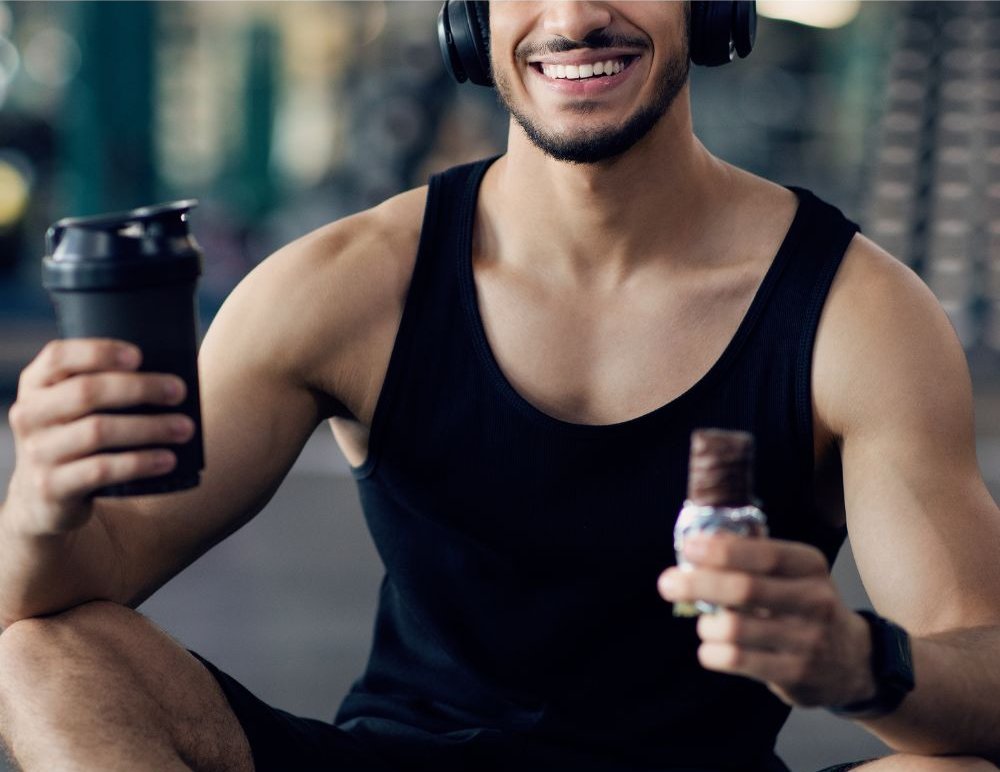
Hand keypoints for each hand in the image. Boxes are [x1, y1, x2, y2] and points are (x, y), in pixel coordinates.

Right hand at [4, 339, 192, 534]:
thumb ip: (103, 385)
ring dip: (149, 428)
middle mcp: (29, 414)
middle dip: (140, 388)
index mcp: (36, 384)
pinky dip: (140, 462)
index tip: (139, 356)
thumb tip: (171, 376)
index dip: (99, 352)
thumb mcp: (73, 407)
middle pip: (86, 392)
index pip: (59, 356)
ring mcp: (37, 452)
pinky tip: (168, 460)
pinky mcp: (51, 486)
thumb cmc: (77, 437)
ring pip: (98, 431)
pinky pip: (102, 470)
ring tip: (185, 428)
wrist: (43, 497)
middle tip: (179, 391)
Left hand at [658, 532, 876, 708]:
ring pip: (736, 628)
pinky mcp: (796, 673)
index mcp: (810, 566)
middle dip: (698, 584)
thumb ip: (753, 558)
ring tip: (705, 624)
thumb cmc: (806, 606)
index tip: (689, 547)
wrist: (853, 661)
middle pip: (745, 589)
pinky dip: (712, 653)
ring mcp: (807, 639)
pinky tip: (710, 648)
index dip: (722, 550)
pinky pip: (738, 660)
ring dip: (707, 624)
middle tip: (667, 583)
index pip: (764, 554)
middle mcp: (814, 600)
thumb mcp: (795, 574)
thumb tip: (698, 544)